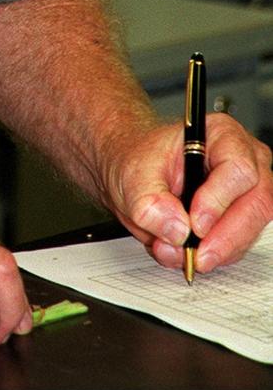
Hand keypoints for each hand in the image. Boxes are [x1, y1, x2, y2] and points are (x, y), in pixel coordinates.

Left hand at [105, 112, 271, 273]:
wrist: (139, 174)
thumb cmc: (142, 161)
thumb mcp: (133, 175)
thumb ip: (149, 202)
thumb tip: (177, 229)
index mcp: (221, 134)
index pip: (238, 168)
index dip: (219, 199)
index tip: (195, 223)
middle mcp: (245, 160)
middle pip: (256, 203)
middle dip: (225, 237)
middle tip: (195, 255)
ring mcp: (248, 191)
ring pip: (251, 230)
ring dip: (216, 249)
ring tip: (178, 250)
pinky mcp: (243, 219)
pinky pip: (239, 245)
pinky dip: (213, 254)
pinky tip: (186, 250)